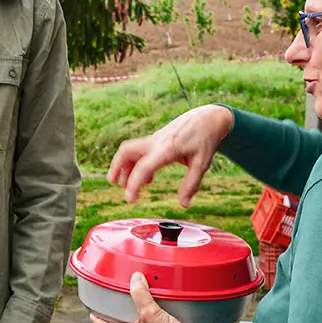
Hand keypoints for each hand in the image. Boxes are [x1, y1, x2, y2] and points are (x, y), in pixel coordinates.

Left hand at [89, 272, 188, 322]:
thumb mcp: (149, 312)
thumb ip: (141, 295)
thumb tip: (135, 279)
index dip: (97, 321)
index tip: (92, 315)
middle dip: (115, 317)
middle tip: (112, 304)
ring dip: (133, 314)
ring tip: (134, 300)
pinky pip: (150, 322)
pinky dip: (149, 313)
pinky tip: (155, 304)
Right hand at [107, 105, 234, 205]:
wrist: (207, 118)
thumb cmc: (205, 139)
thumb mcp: (202, 163)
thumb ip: (191, 184)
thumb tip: (183, 204)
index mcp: (168, 148)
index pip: (144, 166)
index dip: (134, 183)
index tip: (130, 199)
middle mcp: (156, 142)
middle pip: (127, 151)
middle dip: (116, 167)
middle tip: (113, 183)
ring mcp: (154, 139)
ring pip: (130, 149)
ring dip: (124, 166)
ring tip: (126, 184)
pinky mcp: (156, 139)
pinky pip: (139, 150)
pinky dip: (136, 163)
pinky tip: (146, 178)